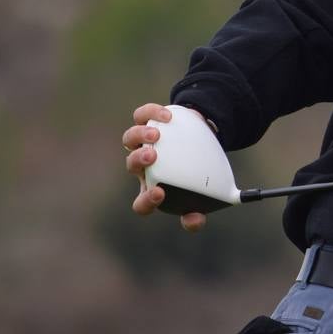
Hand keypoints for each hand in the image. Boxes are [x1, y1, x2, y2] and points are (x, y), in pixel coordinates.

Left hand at [123, 103, 207, 231]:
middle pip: (131, 165)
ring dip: (140, 136)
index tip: (160, 192)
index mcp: (154, 186)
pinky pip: (141, 115)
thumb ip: (198, 208)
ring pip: (129, 139)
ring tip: (157, 134)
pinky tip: (167, 117)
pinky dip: (151, 113)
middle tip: (153, 156)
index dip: (146, 201)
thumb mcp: (202, 191)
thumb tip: (195, 220)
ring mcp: (143, 141)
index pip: (142, 203)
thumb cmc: (199, 168)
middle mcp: (143, 165)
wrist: (203, 136)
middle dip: (139, 161)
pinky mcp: (148, 119)